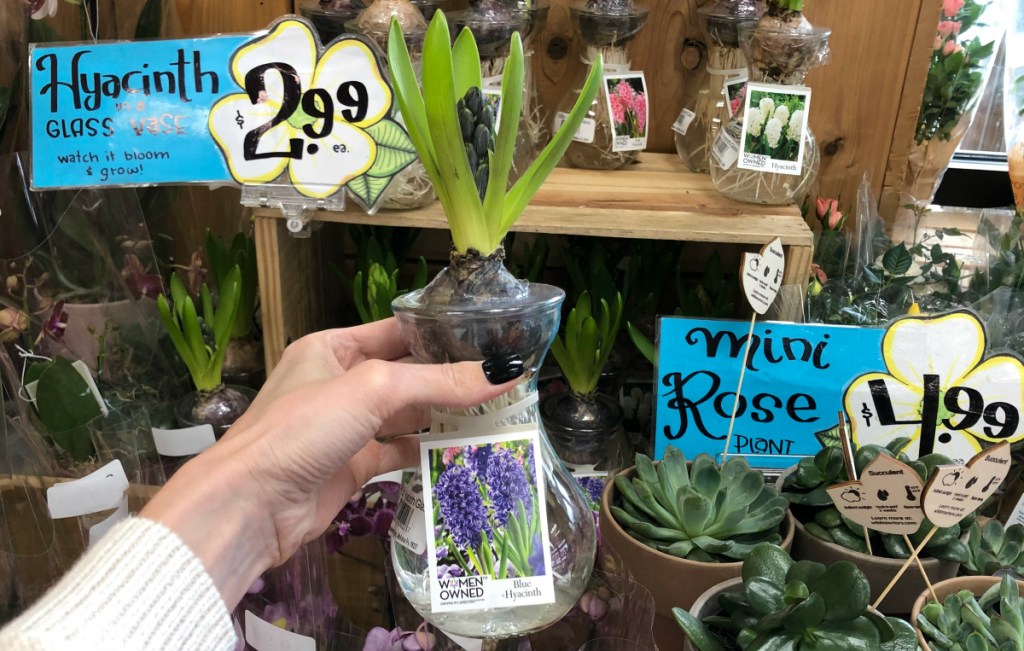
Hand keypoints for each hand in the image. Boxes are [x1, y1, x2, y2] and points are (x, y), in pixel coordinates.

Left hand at [141, 319, 522, 606]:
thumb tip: (503, 373)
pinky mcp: (353, 467)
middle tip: (506, 379)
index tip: (493, 337)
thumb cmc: (300, 429)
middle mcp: (340, 383)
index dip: (443, 333)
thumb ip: (438, 382)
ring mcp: (347, 428)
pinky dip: (429, 453)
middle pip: (408, 375)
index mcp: (333, 348)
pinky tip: (464, 452)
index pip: (398, 331)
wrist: (252, 506)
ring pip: (407, 416)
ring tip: (498, 414)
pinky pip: (400, 453)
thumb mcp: (373, 390)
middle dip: (452, 378)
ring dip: (446, 417)